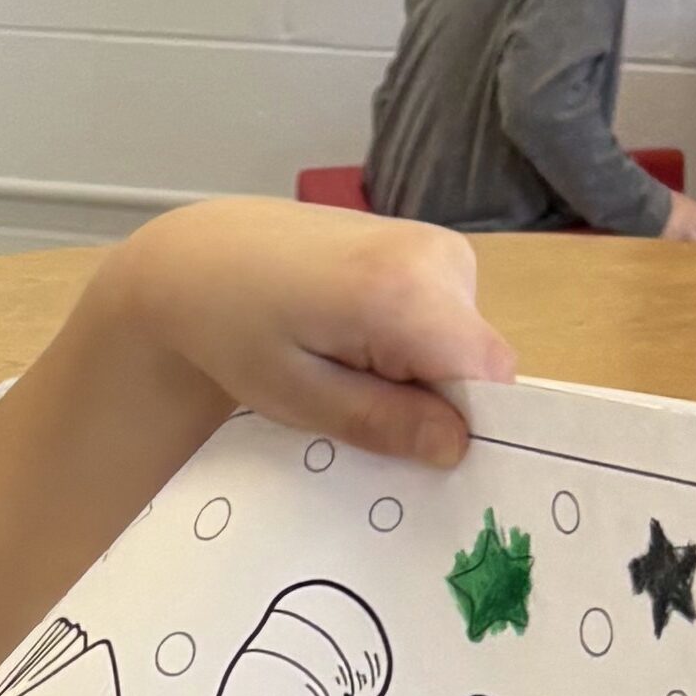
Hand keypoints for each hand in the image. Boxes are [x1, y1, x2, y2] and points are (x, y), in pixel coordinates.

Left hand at [113, 196, 511, 470]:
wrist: (206, 255)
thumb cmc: (236, 328)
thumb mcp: (297, 394)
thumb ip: (382, 421)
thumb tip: (458, 447)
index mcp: (408, 291)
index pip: (489, 377)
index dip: (463, 425)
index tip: (413, 450)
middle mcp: (440, 257)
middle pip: (478, 362)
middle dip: (433, 402)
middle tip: (356, 408)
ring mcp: (439, 245)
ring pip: (464, 345)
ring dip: (418, 374)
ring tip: (344, 365)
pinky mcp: (430, 247)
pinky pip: (448, 320)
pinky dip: (413, 344)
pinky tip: (354, 338)